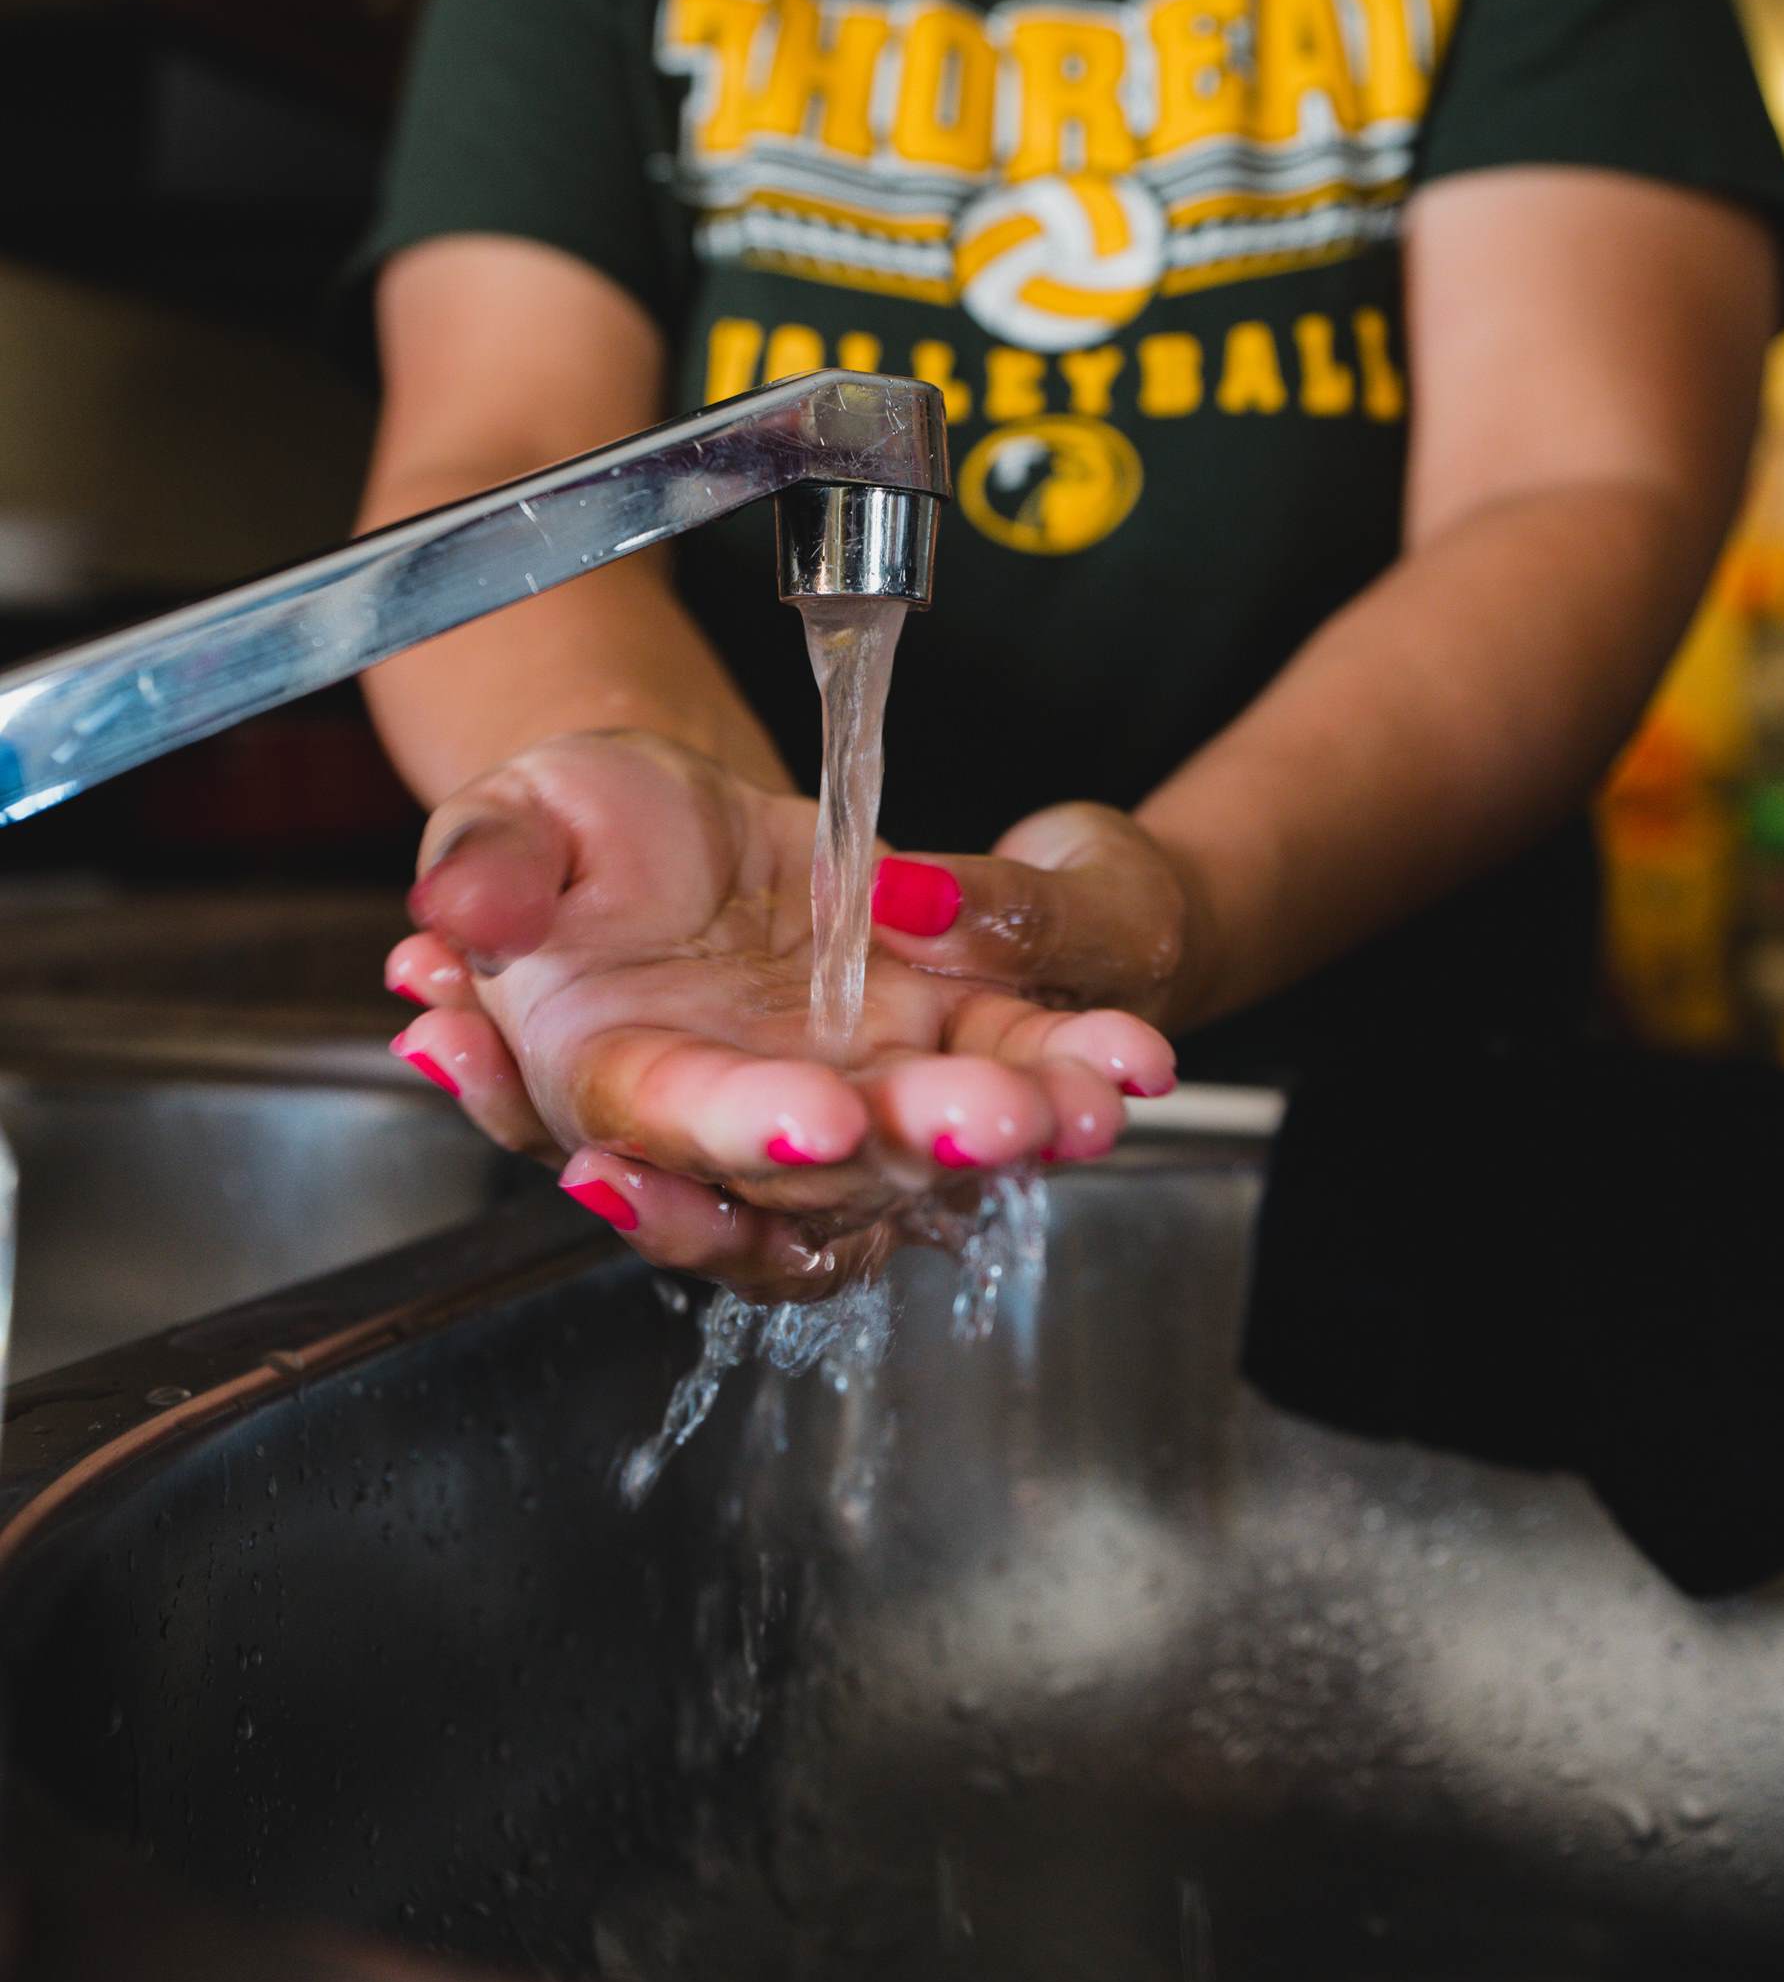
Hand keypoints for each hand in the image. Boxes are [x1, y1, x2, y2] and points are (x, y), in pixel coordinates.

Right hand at [384, 734, 1176, 1300]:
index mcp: (616, 1075)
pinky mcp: (932, 1041)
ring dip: (1009, 1130)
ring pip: (932, 1146)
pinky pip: (1008, 1073)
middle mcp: (740, 1115)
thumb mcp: (518, 812)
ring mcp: (848, 1088)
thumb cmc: (574, 830)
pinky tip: (1130, 1060)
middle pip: (825, 1169)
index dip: (737, 1133)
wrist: (665, 816)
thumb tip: (456, 916)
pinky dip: (1070, 1068)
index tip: (806, 1119)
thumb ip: (489, 863)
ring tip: (1077, 1102)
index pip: (670, 1125)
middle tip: (984, 1117)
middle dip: (909, 1143)